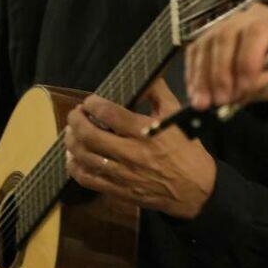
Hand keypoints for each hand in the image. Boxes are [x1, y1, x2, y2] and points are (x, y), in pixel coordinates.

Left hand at [63, 79, 216, 218]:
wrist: (196, 188)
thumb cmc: (186, 149)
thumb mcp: (176, 114)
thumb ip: (158, 92)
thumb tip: (142, 76)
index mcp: (145, 131)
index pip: (109, 113)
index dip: (93, 104)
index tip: (90, 101)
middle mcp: (132, 152)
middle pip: (90, 135)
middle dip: (76, 121)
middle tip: (75, 114)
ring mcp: (124, 174)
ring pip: (85, 157)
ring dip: (72, 142)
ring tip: (71, 132)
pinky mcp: (120, 190)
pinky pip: (88, 179)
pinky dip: (75, 167)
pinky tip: (74, 158)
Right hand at [183, 4, 267, 109]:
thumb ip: (267, 84)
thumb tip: (237, 95)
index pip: (255, 34)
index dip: (246, 63)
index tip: (242, 92)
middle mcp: (249, 15)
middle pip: (225, 36)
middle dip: (219, 73)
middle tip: (217, 102)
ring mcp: (230, 22)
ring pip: (207, 42)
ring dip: (201, 75)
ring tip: (201, 102)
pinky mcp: (217, 32)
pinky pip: (199, 47)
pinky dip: (195, 70)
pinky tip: (195, 91)